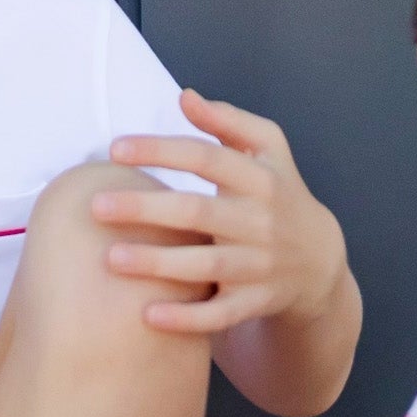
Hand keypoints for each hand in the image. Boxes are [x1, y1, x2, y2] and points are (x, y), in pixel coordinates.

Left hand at [96, 89, 349, 336]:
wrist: (320, 262)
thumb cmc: (280, 194)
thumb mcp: (269, 150)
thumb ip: (228, 122)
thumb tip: (185, 98)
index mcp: (259, 178)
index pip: (206, 157)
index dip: (162, 151)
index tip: (116, 149)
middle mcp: (260, 221)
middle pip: (199, 211)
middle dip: (147, 208)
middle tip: (97, 206)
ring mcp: (260, 265)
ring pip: (207, 265)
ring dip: (159, 264)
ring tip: (110, 258)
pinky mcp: (256, 302)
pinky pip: (221, 314)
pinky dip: (188, 318)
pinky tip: (148, 316)